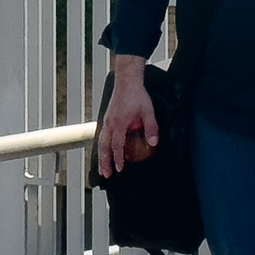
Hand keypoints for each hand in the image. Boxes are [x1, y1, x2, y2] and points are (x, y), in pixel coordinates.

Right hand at [98, 55, 158, 177]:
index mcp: (119, 123)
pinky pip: (102, 135)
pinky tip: (104, 151)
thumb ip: (151, 128)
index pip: (116, 145)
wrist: (127, 80)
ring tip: (102, 167)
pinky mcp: (107, 118)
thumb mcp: (148, 111)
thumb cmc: (136, 94)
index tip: (120, 169)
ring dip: (101, 156)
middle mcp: (110, 123)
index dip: (118, 158)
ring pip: (101, 142)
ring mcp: (107, 120)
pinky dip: (102, 146)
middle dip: (104, 162)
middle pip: (104, 147)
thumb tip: (153, 143)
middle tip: (105, 174)